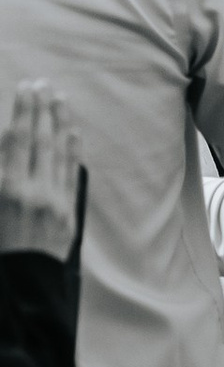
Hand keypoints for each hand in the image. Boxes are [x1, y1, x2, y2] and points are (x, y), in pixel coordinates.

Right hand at [0, 82, 80, 261]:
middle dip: (42, 109)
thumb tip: (8, 141)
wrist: (22, 283)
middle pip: (41, 140)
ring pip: (60, 153)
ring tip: (60, 99)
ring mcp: (55, 202)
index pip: (18, 139)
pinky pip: (72, 174)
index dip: (24, 110)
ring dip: (60, 123)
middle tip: (43, 84)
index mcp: (8, 189)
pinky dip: (73, 151)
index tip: (26, 88)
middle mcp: (34, 192)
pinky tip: (73, 133)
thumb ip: (0, 171)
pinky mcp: (68, 213)